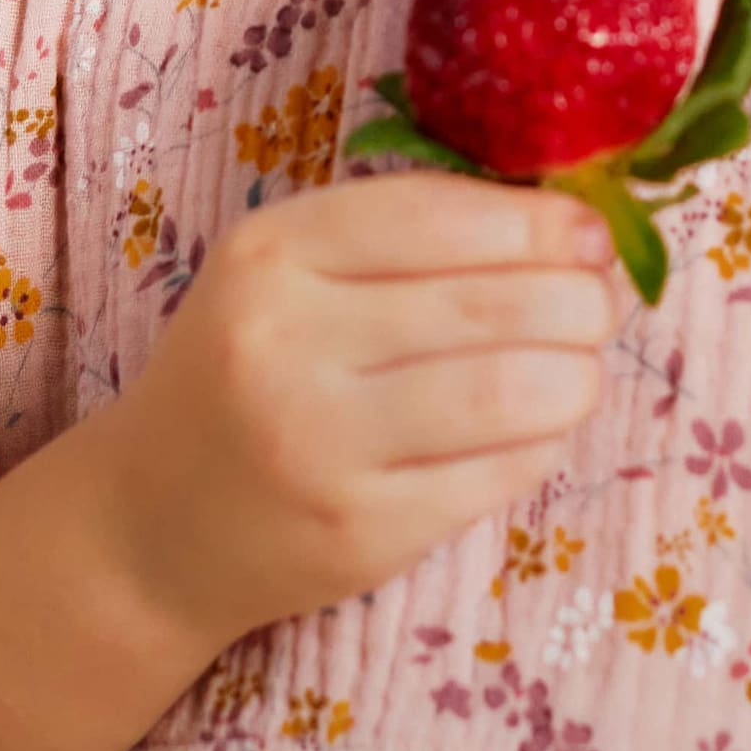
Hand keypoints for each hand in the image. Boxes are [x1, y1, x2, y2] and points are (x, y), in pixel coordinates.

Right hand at [101, 174, 621, 647]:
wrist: (151, 524)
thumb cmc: (245, 372)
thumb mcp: (285, 275)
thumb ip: (403, 238)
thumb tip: (570, 229)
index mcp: (269, 255)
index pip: (436, 217)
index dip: (536, 221)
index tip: (587, 232)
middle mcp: (285, 344)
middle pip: (490, 305)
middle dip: (578, 299)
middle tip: (599, 305)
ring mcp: (321, 447)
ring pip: (508, 392)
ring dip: (576, 375)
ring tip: (580, 368)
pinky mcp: (359, 532)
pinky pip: (495, 475)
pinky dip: (541, 445)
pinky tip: (535, 430)